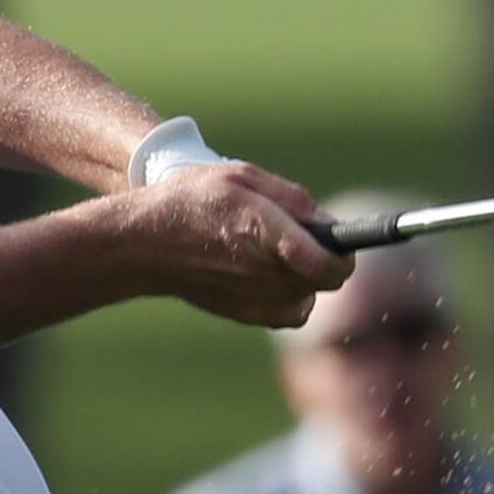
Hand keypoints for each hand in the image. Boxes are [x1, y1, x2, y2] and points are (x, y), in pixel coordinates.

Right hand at [109, 161, 348, 329]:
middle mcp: (263, 271)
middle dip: (327, 257)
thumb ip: (293, 199)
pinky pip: (293, 310)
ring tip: (278, 252)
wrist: (145, 244)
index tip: (348, 241)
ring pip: (311, 294)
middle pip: (326, 278)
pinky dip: (293, 294)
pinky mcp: (249, 315)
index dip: (346, 253)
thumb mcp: (243, 178)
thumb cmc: (193, 200)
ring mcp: (256, 299)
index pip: (327, 261)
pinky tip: (270, 272)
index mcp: (264, 231)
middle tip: (305, 236)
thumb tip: (331, 225)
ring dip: (308, 276)